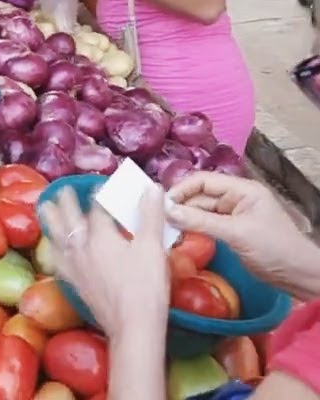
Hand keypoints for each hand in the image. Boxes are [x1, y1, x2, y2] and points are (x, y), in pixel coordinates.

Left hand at [38, 185, 169, 339]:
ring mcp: (74, 266)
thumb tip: (151, 187)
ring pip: (56, 236)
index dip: (101, 193)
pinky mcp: (72, 283)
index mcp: (101, 236)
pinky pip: (57, 259)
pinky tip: (54, 249)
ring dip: (51, 219)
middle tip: (62, 189)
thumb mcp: (152, 247)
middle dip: (66, 201)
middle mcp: (81, 247)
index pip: (98, 207)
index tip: (102, 184)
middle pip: (69, 217)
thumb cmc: (146, 286)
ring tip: (45, 208)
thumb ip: (150, 215)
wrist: (132, 325)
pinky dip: (54, 248)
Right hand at [167, 172, 319, 294]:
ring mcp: (234, 216)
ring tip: (164, 230)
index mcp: (242, 190)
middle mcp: (236, 198)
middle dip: (180, 206)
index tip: (160, 205)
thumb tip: (167, 211)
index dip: (180, 189)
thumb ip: (201, 221)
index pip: (203, 181)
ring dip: (184, 220)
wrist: (299, 275)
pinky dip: (193, 230)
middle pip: (199, 196)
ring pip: (200, 212)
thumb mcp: (236, 233)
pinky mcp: (231, 232)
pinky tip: (179, 237)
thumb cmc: (274, 249)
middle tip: (157, 220)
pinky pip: (206, 225)